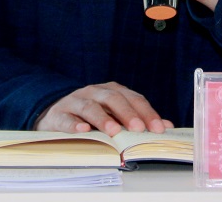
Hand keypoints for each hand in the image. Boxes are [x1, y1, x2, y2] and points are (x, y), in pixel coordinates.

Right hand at [35, 82, 173, 134]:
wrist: (55, 112)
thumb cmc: (91, 115)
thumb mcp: (114, 114)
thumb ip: (138, 119)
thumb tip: (167, 126)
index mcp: (111, 91)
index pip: (133, 98)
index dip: (147, 112)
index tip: (158, 128)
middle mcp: (94, 92)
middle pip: (113, 99)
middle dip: (128, 113)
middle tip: (139, 128)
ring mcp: (75, 102)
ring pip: (90, 107)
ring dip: (103, 119)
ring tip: (114, 131)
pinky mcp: (58, 115)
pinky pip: (66, 119)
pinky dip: (74, 125)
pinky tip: (83, 131)